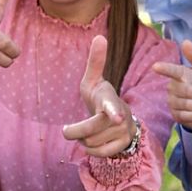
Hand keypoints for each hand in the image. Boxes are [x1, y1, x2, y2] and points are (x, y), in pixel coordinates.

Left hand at [61, 36, 135, 156]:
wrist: (120, 119)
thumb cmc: (100, 97)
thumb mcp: (94, 81)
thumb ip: (95, 62)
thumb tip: (99, 36)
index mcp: (109, 98)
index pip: (111, 104)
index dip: (112, 110)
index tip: (116, 117)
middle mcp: (121, 115)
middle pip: (90, 130)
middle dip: (75, 131)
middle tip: (66, 130)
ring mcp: (124, 131)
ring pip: (92, 143)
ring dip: (83, 140)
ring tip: (85, 134)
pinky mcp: (124, 144)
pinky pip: (99, 154)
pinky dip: (91, 150)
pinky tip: (92, 144)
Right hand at [150, 40, 191, 132]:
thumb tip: (186, 41)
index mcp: (180, 74)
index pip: (172, 70)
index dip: (165, 68)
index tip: (155, 66)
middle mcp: (173, 87)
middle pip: (188, 91)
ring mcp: (172, 102)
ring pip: (189, 105)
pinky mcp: (175, 115)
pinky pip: (186, 116)